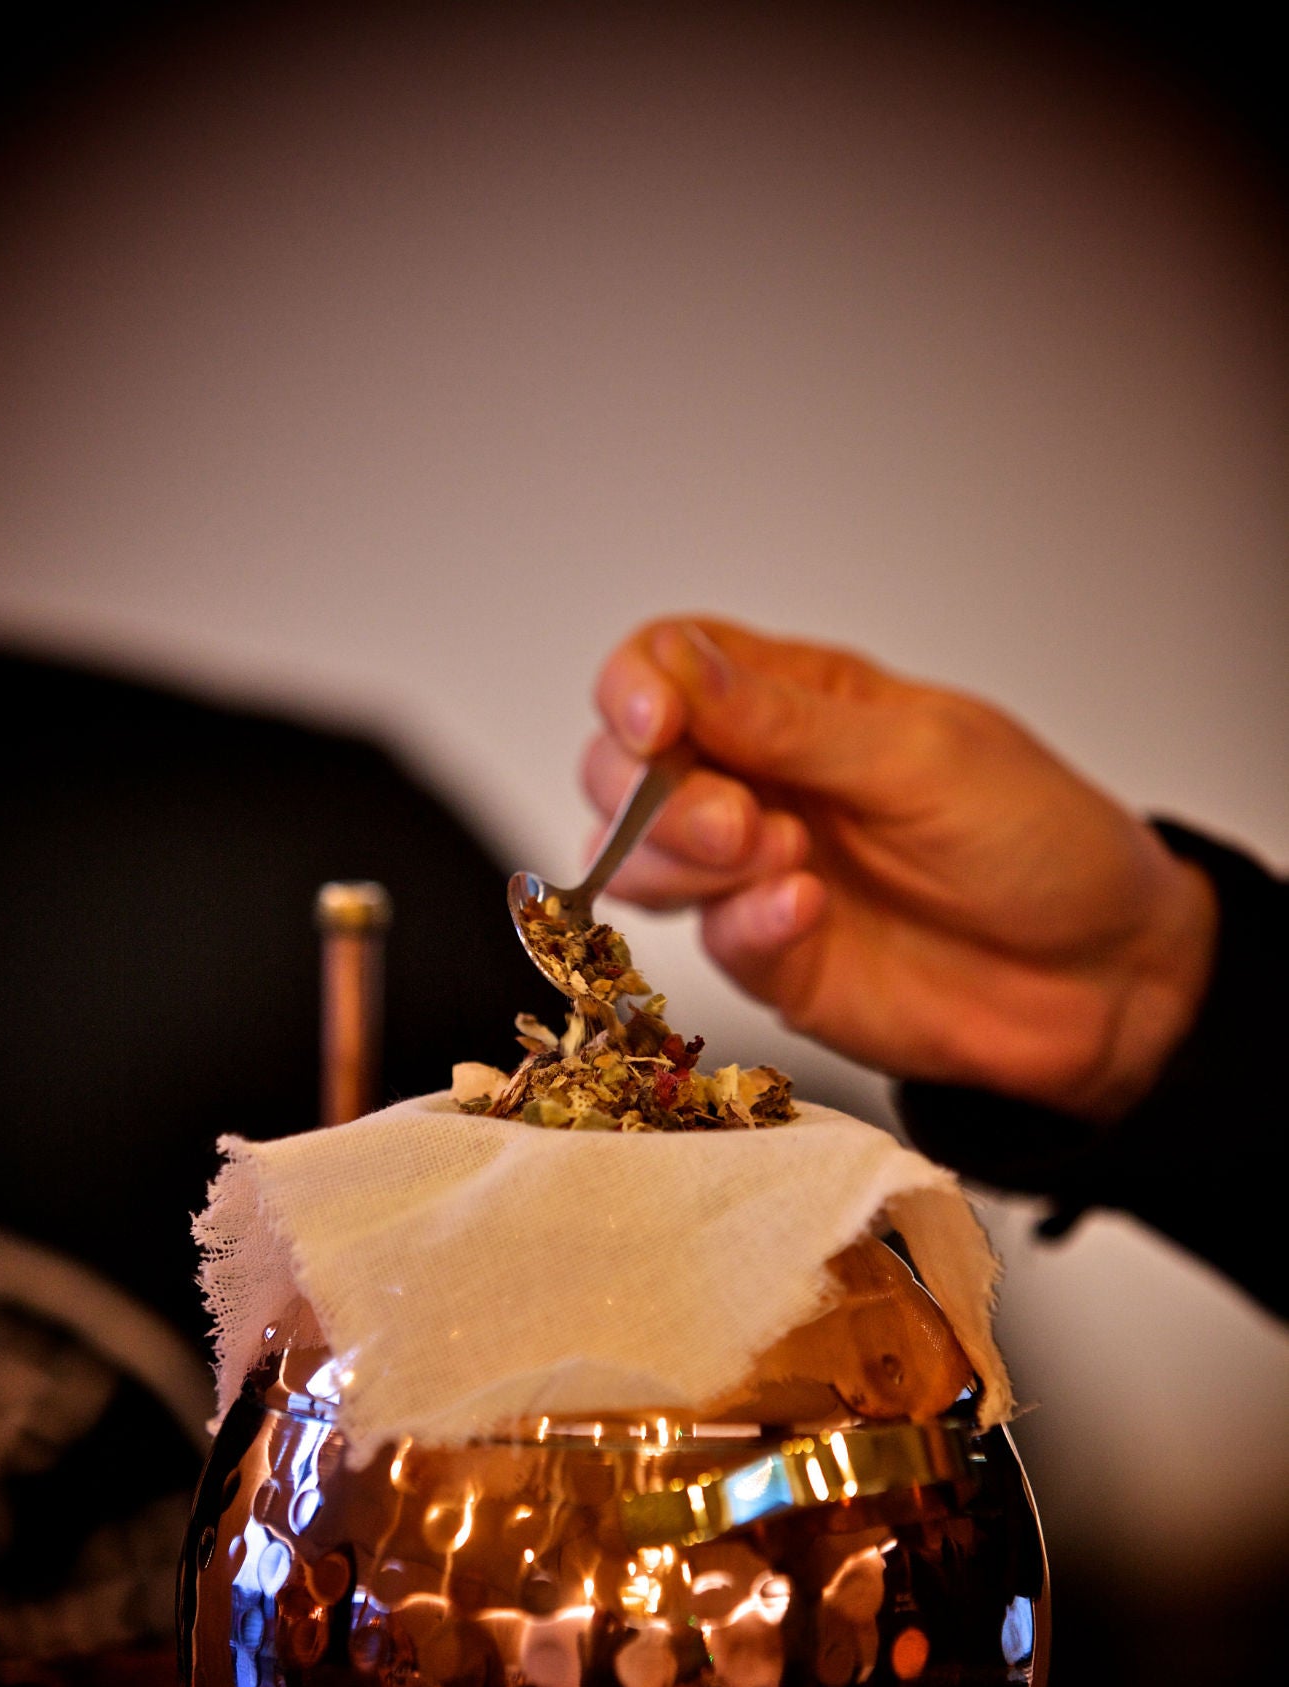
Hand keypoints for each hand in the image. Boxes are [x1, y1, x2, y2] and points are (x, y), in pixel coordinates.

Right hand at [583, 616, 1217, 1119]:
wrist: (1107, 976)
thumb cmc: (1038, 841)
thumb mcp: (923, 756)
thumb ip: (787, 726)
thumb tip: (674, 669)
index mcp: (795, 702)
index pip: (665, 666)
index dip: (635, 688)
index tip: (652, 722)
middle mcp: (761, 782)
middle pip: (623, 767)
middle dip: (651, 794)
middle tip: (732, 822)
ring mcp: (758, 875)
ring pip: (641, 861)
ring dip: (686, 862)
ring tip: (783, 863)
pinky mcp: (775, 959)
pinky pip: (712, 940)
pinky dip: (746, 923)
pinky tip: (808, 911)